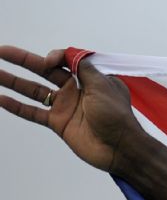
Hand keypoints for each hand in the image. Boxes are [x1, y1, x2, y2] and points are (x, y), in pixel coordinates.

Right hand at [0, 46, 142, 173]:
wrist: (121, 148)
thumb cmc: (117, 116)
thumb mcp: (104, 84)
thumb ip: (82, 66)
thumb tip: (58, 56)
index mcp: (89, 78)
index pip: (65, 60)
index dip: (54, 56)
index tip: (48, 61)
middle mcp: (75, 90)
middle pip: (44, 71)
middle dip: (23, 60)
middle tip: (1, 51)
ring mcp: (65, 107)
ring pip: (34, 90)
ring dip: (13, 81)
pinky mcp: (58, 123)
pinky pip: (33, 112)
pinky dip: (17, 106)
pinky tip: (0, 98)